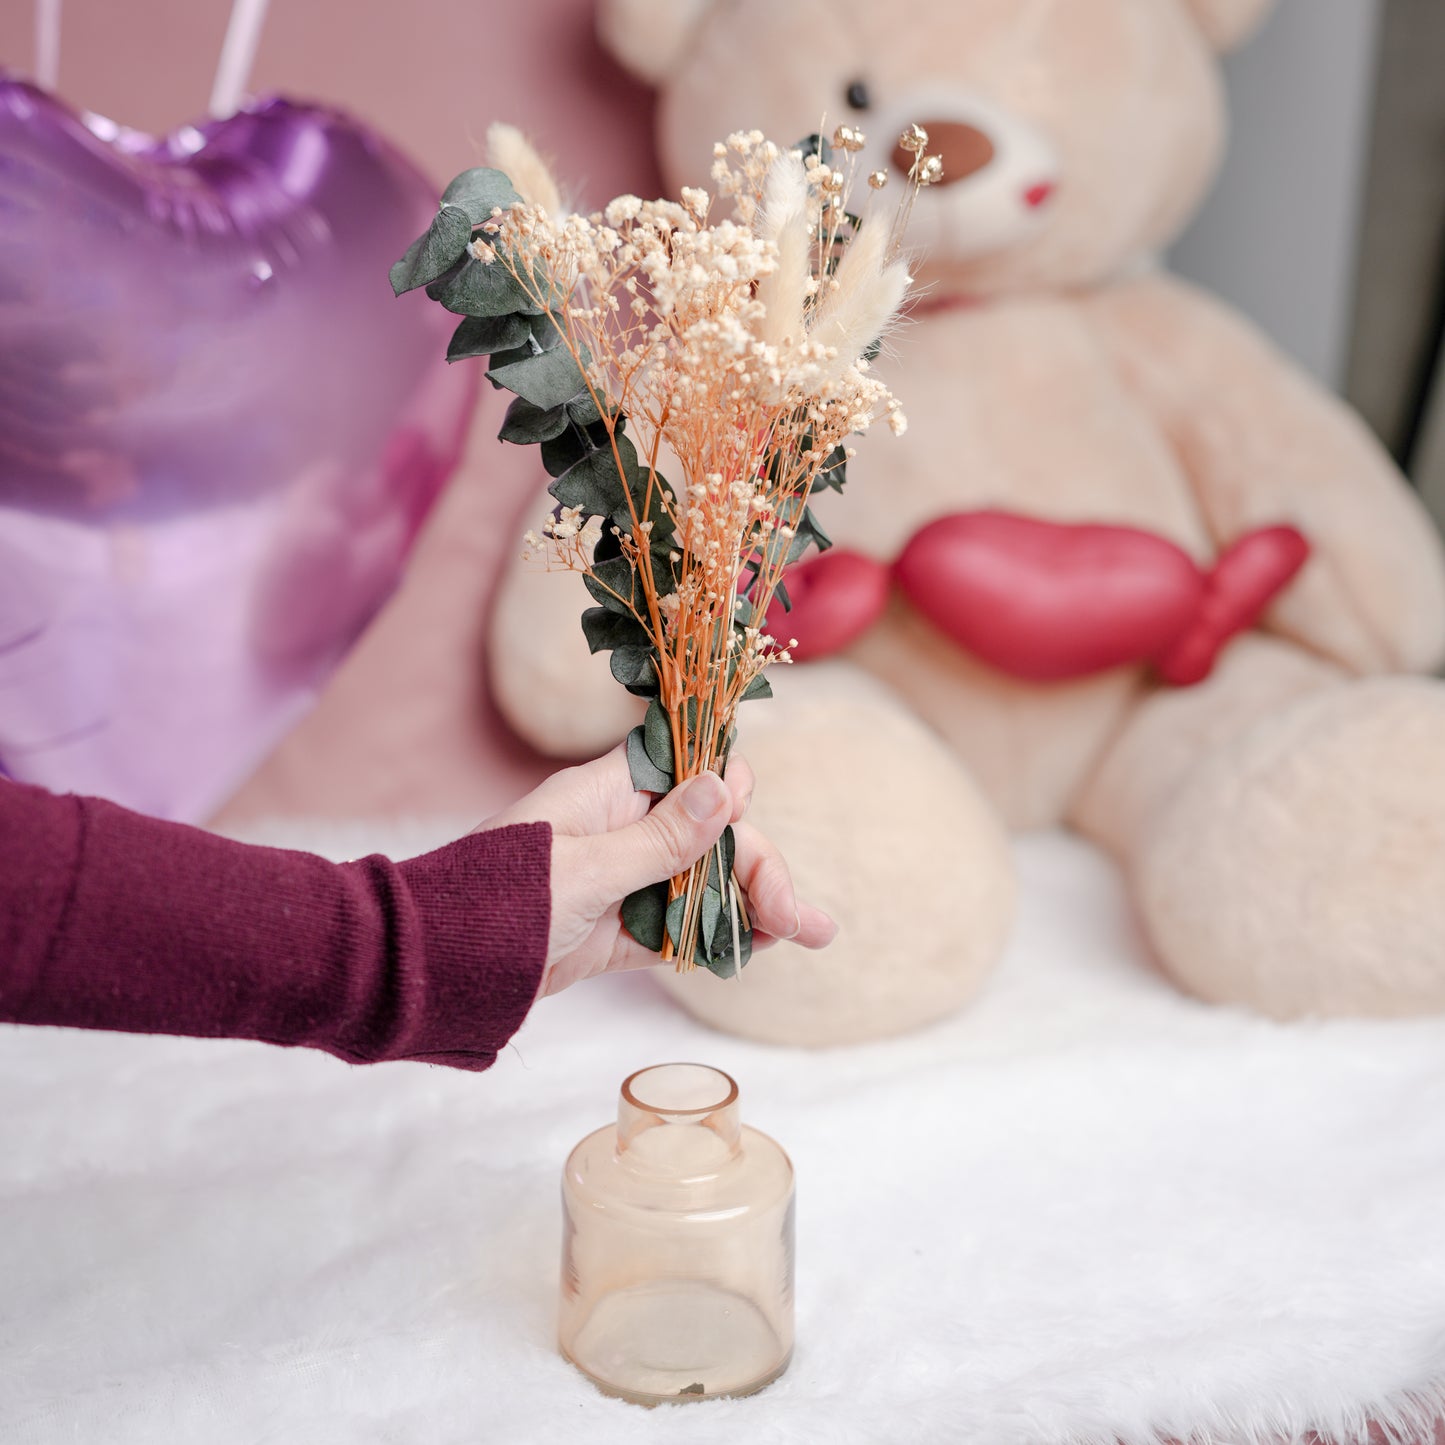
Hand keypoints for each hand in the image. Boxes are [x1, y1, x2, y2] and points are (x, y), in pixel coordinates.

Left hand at [480, 746, 835, 995]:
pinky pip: (674, 930)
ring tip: (807, 933)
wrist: (435, 968)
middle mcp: (620, 832)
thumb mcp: (586, 867)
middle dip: (759, 869)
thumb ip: (662, 836)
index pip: (685, 771)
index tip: (749, 813)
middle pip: (709, 838)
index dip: (727, 788)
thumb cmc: (497, 901)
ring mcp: (619, 884)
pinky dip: (713, 939)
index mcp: (607, 795)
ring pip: (700, 886)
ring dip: (751, 907)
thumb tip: (727, 784)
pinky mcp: (612, 934)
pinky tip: (753, 949)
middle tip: (798, 919)